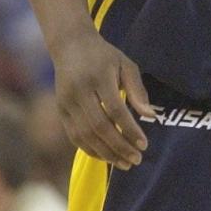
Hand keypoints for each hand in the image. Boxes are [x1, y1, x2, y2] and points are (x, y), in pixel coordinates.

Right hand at [51, 28, 155, 169]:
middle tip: (136, 160)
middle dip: (119, 146)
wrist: (71, 46)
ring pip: (85, 135)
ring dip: (106, 153)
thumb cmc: (105, 56)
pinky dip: (91, 149)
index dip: (130, 129)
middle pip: (99, 127)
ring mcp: (66, 102)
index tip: (144, 144)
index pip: (116, 110)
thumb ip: (138, 90)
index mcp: (99, 77)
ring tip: (125, 163)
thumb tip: (150, 116)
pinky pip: (75, 136)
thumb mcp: (126, 65)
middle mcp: (80, 91)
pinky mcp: (61, 111)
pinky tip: (107, 157)